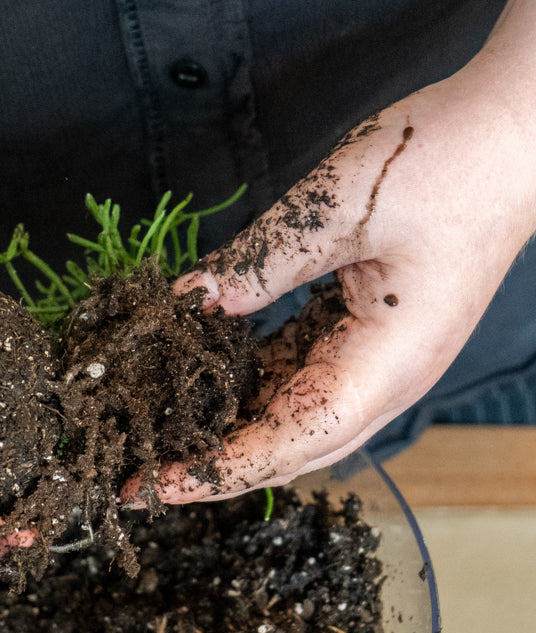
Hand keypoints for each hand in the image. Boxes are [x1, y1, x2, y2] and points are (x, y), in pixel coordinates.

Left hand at [122, 32, 535, 504]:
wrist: (509, 139)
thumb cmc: (442, 165)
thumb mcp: (334, 208)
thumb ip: (258, 264)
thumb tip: (188, 302)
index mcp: (383, 365)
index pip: (289, 442)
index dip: (219, 470)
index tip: (156, 485)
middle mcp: (381, 379)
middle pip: (287, 445)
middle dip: (213, 465)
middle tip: (141, 473)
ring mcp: (374, 359)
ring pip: (289, 414)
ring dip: (227, 426)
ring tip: (161, 429)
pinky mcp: (364, 333)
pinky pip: (298, 372)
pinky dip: (248, 381)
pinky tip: (200, 372)